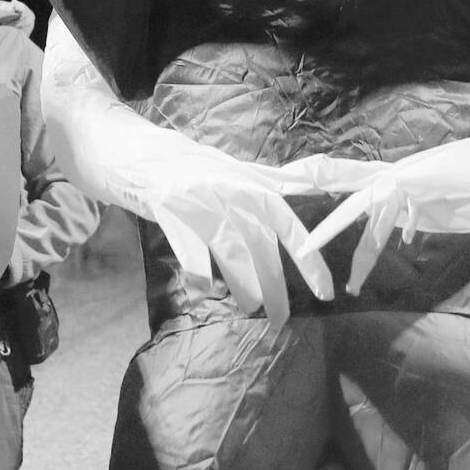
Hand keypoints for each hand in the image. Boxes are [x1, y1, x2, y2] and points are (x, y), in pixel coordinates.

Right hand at [138, 155, 336, 322]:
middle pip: (262, 242)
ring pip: (229, 248)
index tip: (325, 290)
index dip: (310, 254)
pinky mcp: (168, 207)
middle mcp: (231, 190)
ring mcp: (200, 199)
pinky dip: (196, 267)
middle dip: (276, 283)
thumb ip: (277, 182)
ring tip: (252, 309)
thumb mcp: (240, 171)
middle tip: (286, 317)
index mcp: (253, 184)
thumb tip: (316, 184)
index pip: (291, 218)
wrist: (143, 153)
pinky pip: (186, 243)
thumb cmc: (198, 168)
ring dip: (243, 282)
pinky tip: (203, 287)